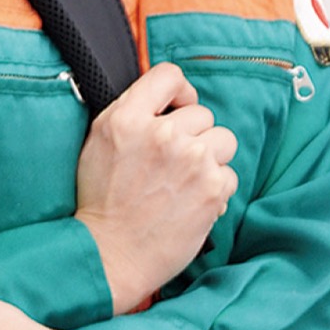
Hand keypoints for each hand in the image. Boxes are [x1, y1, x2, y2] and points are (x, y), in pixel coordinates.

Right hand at [75, 61, 237, 312]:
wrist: (110, 253)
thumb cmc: (101, 200)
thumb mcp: (99, 142)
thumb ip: (130, 113)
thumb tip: (164, 99)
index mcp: (128, 118)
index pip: (169, 76)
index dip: (179, 92)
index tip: (177, 109)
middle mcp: (163, 134)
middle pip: (202, 113)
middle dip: (192, 135)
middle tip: (172, 161)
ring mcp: (191, 161)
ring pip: (223, 139)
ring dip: (209, 157)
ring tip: (186, 179)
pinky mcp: (212, 189)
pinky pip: (230, 173)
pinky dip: (215, 187)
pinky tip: (192, 200)